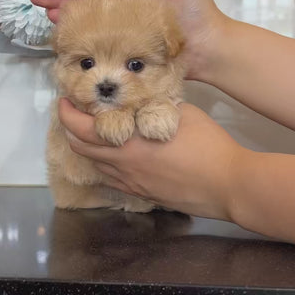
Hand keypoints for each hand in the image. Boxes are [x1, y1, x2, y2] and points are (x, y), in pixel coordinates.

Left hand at [58, 98, 241, 220]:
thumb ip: (154, 107)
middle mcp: (122, 165)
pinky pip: (113, 178)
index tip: (66, 100)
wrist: (227, 185)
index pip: (81, 128)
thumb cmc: (208, 145)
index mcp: (127, 142)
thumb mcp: (180, 112)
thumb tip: (141, 101)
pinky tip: (118, 153)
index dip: (67, 113)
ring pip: (95, 165)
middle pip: (80, 148)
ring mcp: (131, 183)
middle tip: (78, 112)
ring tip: (98, 130)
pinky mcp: (143, 194)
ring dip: (89, 147)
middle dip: (72, 128)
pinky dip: (106, 163)